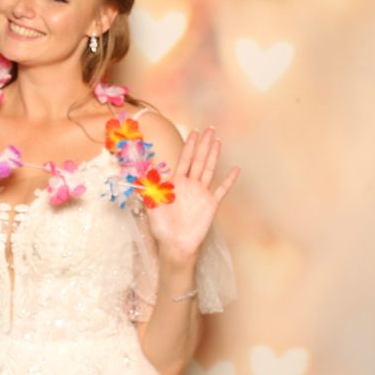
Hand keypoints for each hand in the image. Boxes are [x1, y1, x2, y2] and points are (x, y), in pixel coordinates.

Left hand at [146, 128, 239, 263]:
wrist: (174, 245)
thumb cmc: (161, 226)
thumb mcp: (151, 204)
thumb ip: (148, 186)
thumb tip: (139, 170)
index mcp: (175, 182)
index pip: (184, 159)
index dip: (189, 145)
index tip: (194, 132)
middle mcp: (190, 185)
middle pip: (198, 160)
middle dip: (203, 144)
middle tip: (210, 129)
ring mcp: (201, 193)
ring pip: (208, 169)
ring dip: (213, 155)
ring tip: (218, 141)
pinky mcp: (210, 204)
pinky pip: (222, 189)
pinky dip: (229, 180)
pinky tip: (235, 169)